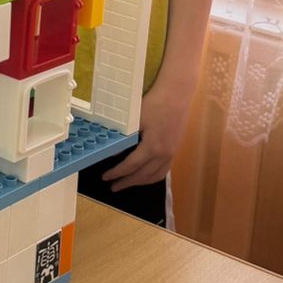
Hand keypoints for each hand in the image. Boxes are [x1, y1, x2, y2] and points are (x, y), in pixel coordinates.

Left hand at [100, 76, 192, 191]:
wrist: (177, 95)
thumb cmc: (155, 104)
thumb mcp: (136, 120)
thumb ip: (126, 138)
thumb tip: (112, 152)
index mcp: (152, 147)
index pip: (131, 166)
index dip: (117, 173)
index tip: (106, 177)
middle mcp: (163, 154)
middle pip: (142, 175)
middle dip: (126, 182)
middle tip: (113, 187)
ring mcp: (171, 153)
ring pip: (154, 176)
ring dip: (140, 182)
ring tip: (127, 184)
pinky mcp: (174, 150)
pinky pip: (163, 170)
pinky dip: (152, 177)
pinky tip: (145, 176)